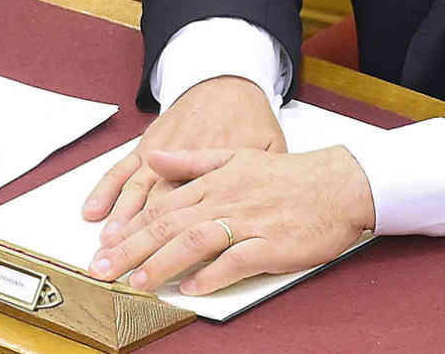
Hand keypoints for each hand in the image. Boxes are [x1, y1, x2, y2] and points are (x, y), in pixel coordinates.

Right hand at [80, 76, 284, 244]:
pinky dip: (105, 189)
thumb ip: (266, 178)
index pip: (192, 211)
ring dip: (118, 220)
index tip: (164, 262)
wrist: (227, 79)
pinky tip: (92, 210)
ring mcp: (160, 151)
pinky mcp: (147, 143)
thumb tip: (270, 210)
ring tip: (106, 247)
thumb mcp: (269, 145)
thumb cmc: (250, 116)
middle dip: (137, 240)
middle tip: (120, 266)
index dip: (176, 239)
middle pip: (157, 207)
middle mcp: (182, 160)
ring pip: (135, 191)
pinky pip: (122, 168)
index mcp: (214, 166)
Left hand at [87, 146, 375, 295]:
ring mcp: (250, 221)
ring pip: (196, 241)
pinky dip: (212, 275)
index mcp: (217, 180)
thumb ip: (193, 161)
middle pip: (170, 224)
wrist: (341, 183)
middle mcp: (227, 199)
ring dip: (163, 263)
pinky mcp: (272, 243)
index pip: (163, 205)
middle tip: (103, 270)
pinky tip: (192, 288)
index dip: (131, 227)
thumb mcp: (238, 156)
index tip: (105, 245)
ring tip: (138, 282)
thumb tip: (153, 159)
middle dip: (132, 249)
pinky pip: (236, 260)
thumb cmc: (291, 175)